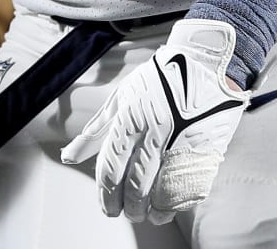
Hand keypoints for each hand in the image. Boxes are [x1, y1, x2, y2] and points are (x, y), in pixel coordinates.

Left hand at [60, 19, 248, 223]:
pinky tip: (167, 209)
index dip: (106, 193)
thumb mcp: (122, 96)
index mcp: (131, 117)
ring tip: (145, 214)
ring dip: (150, 210)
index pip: (112, 167)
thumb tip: (69, 157)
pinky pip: (188, 187)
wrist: (207, 62)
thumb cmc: (159, 78)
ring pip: (162, 191)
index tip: (107, 207)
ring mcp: (183, 142)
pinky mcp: (206, 148)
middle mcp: (156, 132)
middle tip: (124, 212)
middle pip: (136, 184)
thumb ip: (96, 131)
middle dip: (127, 206)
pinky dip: (175, 205)